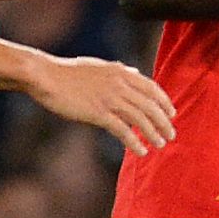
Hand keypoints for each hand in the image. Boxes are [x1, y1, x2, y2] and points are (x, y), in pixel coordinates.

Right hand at [23, 53, 177, 154]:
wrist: (46, 76)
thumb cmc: (69, 73)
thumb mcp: (99, 66)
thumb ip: (119, 70)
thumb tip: (135, 72)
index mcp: (120, 72)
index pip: (151, 87)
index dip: (164, 102)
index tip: (172, 113)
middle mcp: (119, 84)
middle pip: (150, 105)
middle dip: (164, 121)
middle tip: (171, 134)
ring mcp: (109, 99)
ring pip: (141, 119)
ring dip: (153, 133)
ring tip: (160, 144)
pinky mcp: (98, 113)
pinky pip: (123, 130)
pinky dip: (135, 142)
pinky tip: (141, 151)